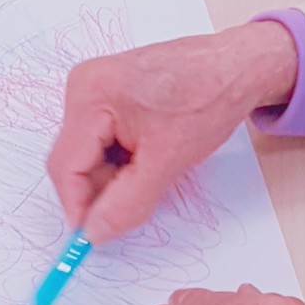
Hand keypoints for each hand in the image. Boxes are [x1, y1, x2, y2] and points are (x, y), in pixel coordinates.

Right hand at [45, 20, 299, 242]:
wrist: (239, 66)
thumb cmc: (209, 101)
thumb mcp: (167, 162)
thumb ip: (126, 204)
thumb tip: (93, 234)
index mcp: (89, 95)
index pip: (66, 166)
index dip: (78, 207)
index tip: (94, 238)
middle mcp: (83, 86)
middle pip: (75, 160)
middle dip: (101, 189)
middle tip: (135, 206)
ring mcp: (95, 87)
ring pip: (90, 153)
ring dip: (114, 175)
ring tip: (153, 171)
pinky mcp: (110, 92)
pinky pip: (102, 139)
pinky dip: (121, 159)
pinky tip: (150, 157)